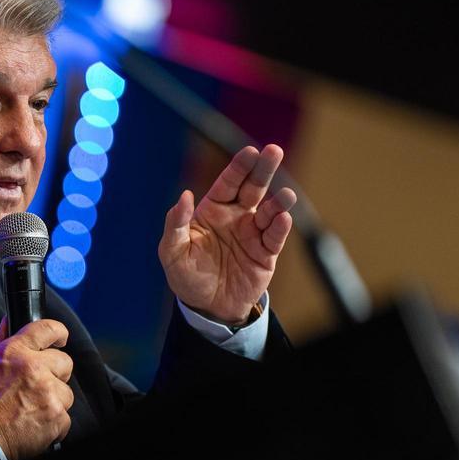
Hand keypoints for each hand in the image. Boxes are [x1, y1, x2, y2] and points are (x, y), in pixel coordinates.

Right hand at [0, 319, 73, 459]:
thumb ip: (3, 339)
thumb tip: (10, 321)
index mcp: (15, 352)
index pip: (47, 329)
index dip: (58, 333)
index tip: (61, 338)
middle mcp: (34, 368)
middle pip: (64, 362)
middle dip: (55, 373)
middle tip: (38, 385)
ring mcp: (48, 393)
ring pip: (66, 391)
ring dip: (54, 399)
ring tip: (32, 408)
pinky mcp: (57, 416)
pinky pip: (65, 416)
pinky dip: (54, 422)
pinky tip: (36, 422)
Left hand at [158, 144, 296, 324]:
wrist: (207, 307)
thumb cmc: (186, 276)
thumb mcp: (172, 251)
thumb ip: (175, 223)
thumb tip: (185, 195)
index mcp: (213, 211)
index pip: (228, 183)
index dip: (239, 167)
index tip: (250, 152)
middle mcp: (236, 217)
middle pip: (253, 188)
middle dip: (263, 170)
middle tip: (274, 151)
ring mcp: (253, 234)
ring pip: (269, 211)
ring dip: (278, 202)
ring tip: (286, 195)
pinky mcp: (265, 254)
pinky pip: (275, 237)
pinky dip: (280, 227)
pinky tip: (282, 218)